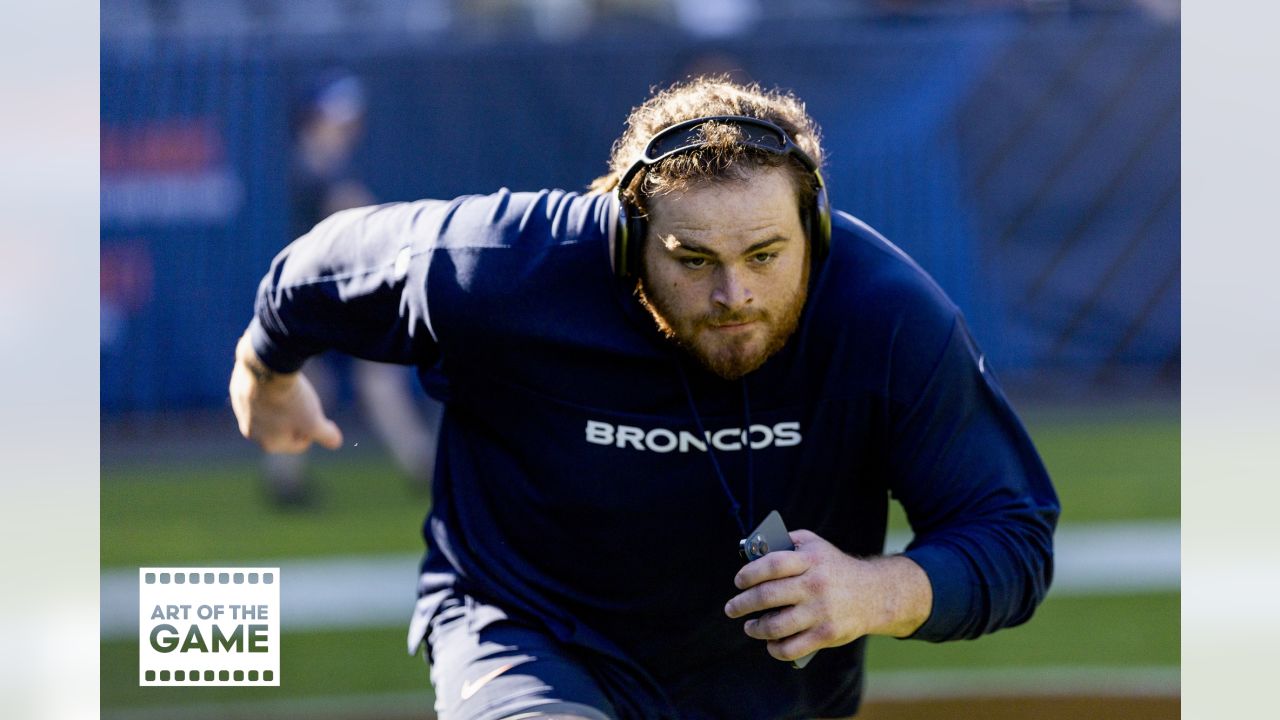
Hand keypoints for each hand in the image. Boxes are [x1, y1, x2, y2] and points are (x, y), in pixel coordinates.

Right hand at [229, 334, 342, 453]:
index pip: (299, 444)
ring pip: (268, 410)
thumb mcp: (314, 421)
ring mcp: (241, 410)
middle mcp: (251, 431)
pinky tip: (278, 377)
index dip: (313, 431)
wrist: (266, 367)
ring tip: (291, 389)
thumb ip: (326, 435)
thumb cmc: (291, 399)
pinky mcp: (237, 390)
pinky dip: (268, 388)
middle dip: (295, 418)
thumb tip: (336, 442)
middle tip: (305, 402)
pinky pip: (257, 393)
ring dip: (281, 402)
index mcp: (269, 444)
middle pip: (282, 428)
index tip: (317, 417)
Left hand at [723, 529, 931, 662]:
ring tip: (749, 627)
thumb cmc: (834, 567)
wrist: (874, 594)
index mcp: (811, 560)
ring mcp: (821, 611)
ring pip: (776, 625)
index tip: (739, 581)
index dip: (750, 573)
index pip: (772, 564)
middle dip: (742, 604)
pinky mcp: (826, 634)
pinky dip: (775, 648)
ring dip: (756, 628)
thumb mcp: (815, 545)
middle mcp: (815, 585)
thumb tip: (753, 550)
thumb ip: (788, 542)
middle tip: (731, 608)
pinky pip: (792, 647)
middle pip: (768, 595)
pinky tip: (770, 643)